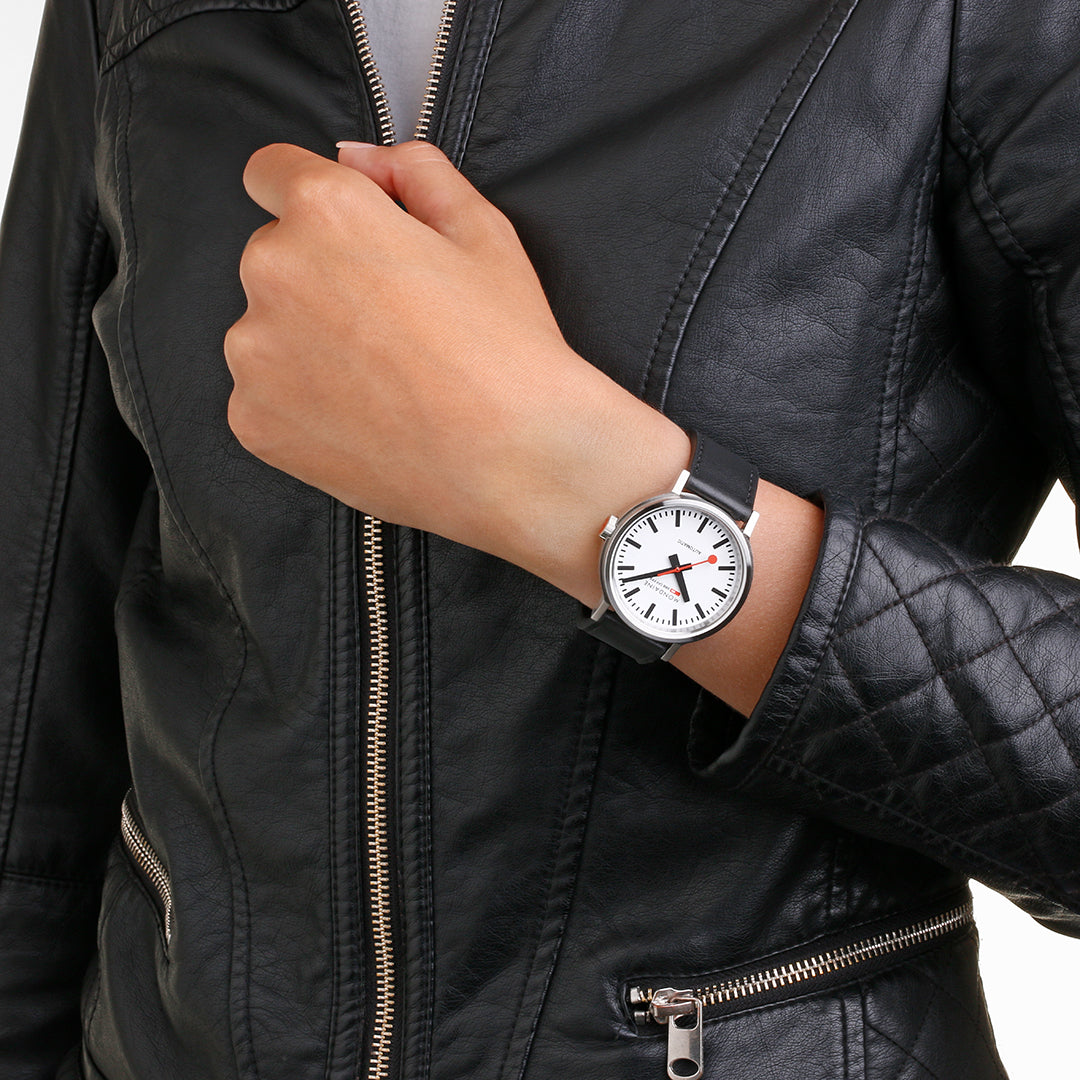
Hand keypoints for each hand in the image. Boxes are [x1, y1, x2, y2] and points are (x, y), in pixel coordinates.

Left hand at [223, 138, 683, 583]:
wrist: (515, 462)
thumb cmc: (509, 348)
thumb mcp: (485, 233)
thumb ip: (415, 172)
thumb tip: (357, 158)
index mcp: (326, 211)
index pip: (271, 173)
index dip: (313, 199)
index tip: (342, 236)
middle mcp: (271, 272)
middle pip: (274, 257)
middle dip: (318, 278)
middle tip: (391, 326)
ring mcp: (254, 354)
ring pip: (265, 330)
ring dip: (305, 343)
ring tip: (381, 382)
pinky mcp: (253, 422)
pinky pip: (265, 396)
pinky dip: (301, 405)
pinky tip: (364, 420)